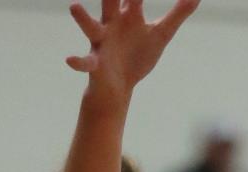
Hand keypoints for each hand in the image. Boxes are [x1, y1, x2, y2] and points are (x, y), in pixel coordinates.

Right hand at [66, 0, 198, 104]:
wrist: (119, 87)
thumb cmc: (138, 56)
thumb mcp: (161, 34)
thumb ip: (177, 13)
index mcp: (128, 13)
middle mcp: (111, 22)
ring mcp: (102, 42)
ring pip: (90, 26)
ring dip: (82, 18)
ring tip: (74, 6)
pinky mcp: (95, 63)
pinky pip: (85, 62)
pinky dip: (77, 62)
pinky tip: (69, 60)